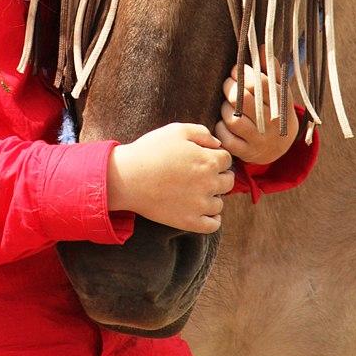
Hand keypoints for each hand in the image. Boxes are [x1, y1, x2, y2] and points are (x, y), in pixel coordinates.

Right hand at [107, 123, 233, 234]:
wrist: (127, 177)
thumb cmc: (150, 150)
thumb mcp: (176, 130)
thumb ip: (202, 133)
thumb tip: (218, 144)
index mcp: (209, 161)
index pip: (227, 159)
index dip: (216, 157)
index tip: (204, 158)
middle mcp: (209, 183)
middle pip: (228, 181)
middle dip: (219, 176)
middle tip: (202, 175)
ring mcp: (200, 205)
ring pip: (220, 203)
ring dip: (213, 196)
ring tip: (197, 191)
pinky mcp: (190, 221)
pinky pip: (213, 225)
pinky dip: (212, 218)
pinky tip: (203, 210)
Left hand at [215, 56, 298, 165]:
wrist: (280, 148)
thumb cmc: (275, 112)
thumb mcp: (279, 92)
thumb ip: (271, 70)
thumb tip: (261, 46)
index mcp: (281, 105)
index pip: (261, 84)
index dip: (244, 73)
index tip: (236, 70)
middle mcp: (272, 124)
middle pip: (244, 100)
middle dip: (230, 87)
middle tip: (228, 83)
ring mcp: (259, 140)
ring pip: (233, 119)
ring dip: (225, 108)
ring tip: (227, 103)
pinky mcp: (246, 153)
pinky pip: (226, 138)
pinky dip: (221, 128)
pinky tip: (224, 122)